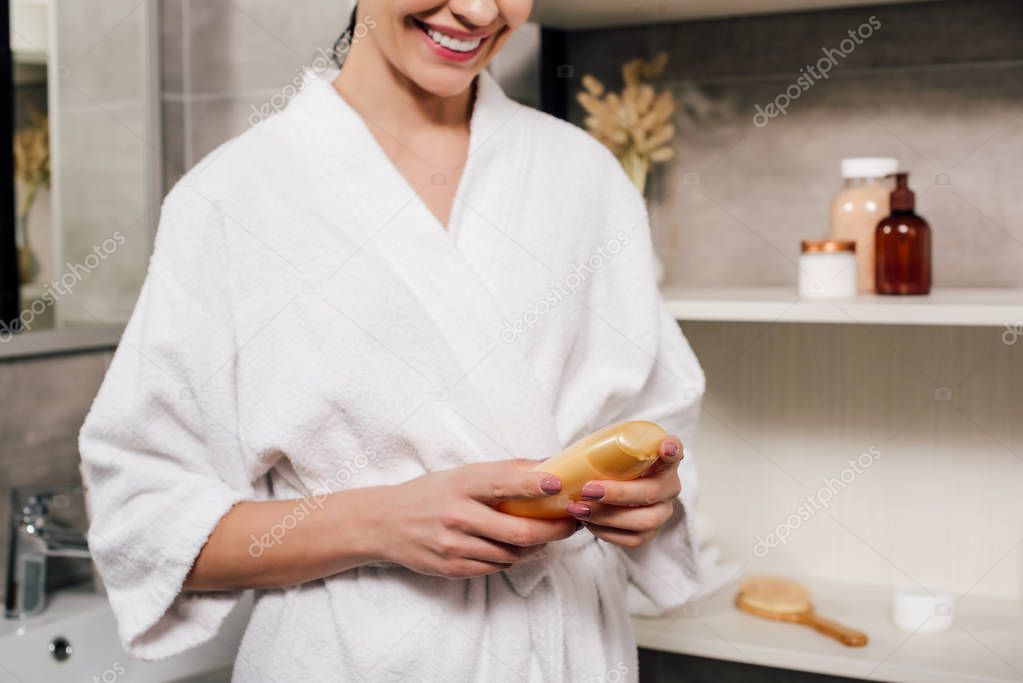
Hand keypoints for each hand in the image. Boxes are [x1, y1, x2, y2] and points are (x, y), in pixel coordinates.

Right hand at [369, 460, 578, 578]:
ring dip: (536, 545)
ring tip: (544, 533)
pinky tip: (513, 546)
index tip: (559, 484)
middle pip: (520, 531)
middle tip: (574, 522)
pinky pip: (498, 567)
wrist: (384, 523)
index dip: (534, 485)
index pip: (503, 483)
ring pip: (514, 553)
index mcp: (462, 484)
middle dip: (555, 530)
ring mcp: (456, 546)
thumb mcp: (461, 474)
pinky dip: (512, 557)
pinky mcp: (454, 568)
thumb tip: (549, 465)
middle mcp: (459, 516)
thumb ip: (504, 472)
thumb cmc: (431, 493)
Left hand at [566, 436, 682, 548]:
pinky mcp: (650, 533)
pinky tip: (587, 523)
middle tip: (588, 490)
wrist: (605, 494)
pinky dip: (606, 532)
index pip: (674, 451)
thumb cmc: (605, 467)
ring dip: (608, 516)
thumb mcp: (605, 453)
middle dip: (618, 493)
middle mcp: (669, 486)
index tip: (663, 447)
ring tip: (579, 510)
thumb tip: (561, 460)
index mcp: (661, 460)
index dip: (671, 449)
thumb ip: (601, 451)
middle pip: (652, 492)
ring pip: (644, 520)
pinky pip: (633, 539)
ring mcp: (662, 512)